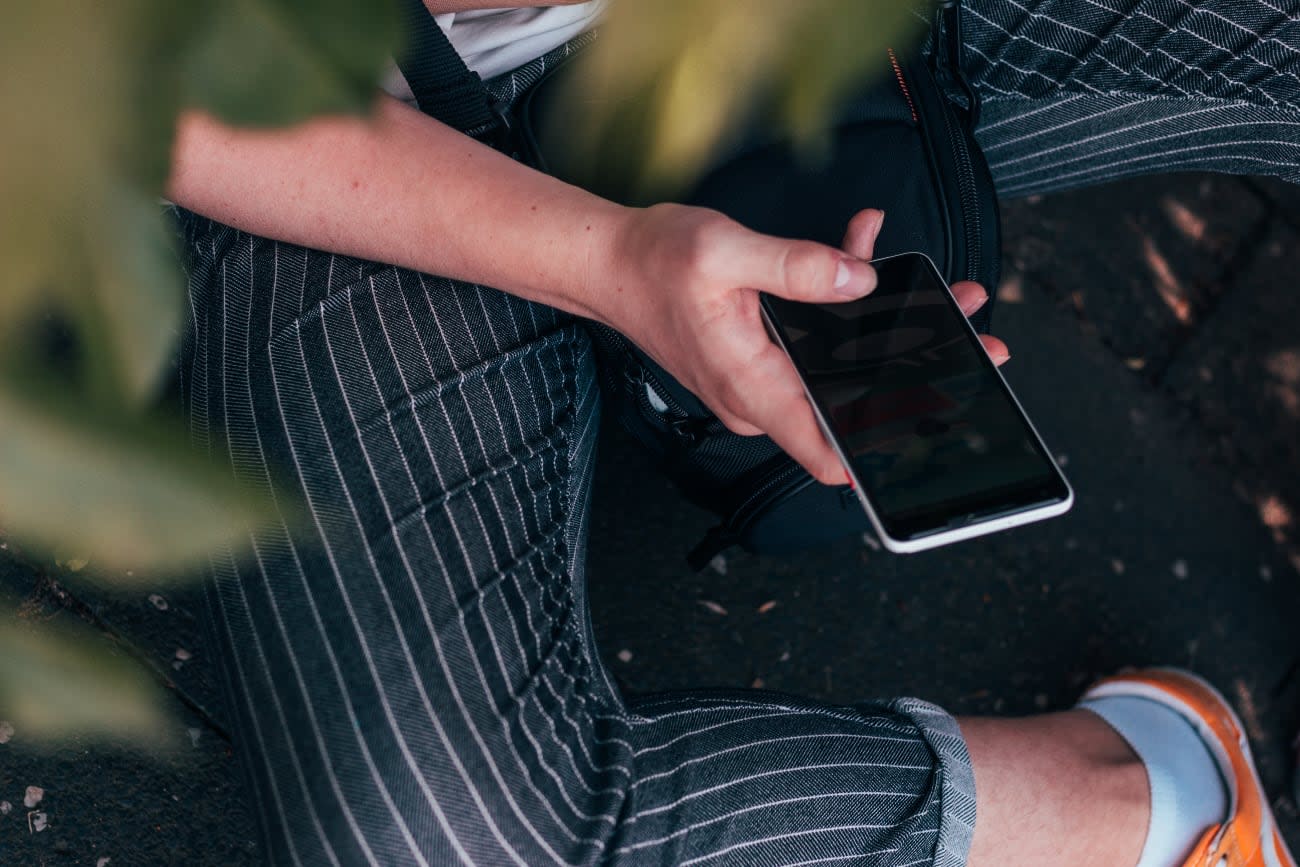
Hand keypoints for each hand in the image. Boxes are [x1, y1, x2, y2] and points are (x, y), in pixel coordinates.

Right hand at [596, 205, 1007, 485]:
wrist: (610, 265)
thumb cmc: (654, 264)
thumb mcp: (725, 253)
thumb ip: (798, 268)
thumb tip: (861, 281)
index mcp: (754, 387)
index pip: (827, 450)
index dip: (885, 449)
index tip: (941, 425)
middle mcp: (762, 397)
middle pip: (851, 404)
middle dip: (916, 367)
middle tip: (974, 335)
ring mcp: (765, 382)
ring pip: (842, 369)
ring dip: (888, 328)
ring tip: (941, 291)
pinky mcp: (765, 359)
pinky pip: (818, 344)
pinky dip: (845, 304)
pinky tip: (863, 250)